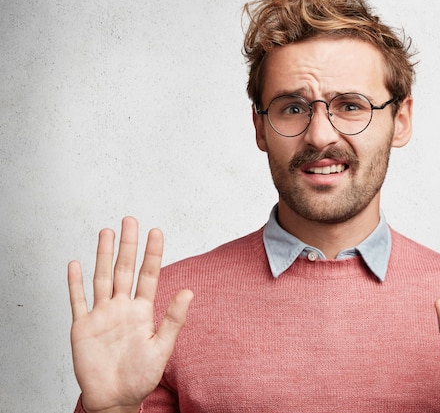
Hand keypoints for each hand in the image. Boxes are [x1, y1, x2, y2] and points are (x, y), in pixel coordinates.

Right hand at [68, 217, 192, 412]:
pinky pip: (77, 301)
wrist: (116, 398)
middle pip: (124, 270)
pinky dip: (75, 283)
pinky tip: (75, 264)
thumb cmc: (141, 376)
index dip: (152, 254)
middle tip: (130, 220)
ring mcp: (101, 315)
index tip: (156, 231)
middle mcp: (121, 308)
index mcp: (142, 311)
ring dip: (103, 256)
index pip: (148, 275)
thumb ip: (173, 318)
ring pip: (102, 278)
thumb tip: (189, 291)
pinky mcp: (83, 327)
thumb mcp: (162, 347)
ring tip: (107, 232)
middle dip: (128, 245)